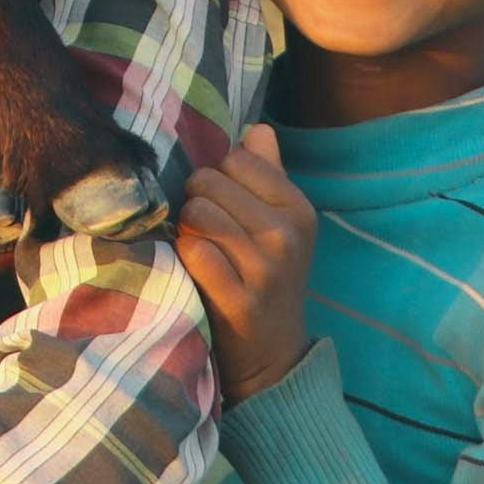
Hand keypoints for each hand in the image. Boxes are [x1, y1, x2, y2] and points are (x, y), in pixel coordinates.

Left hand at [178, 123, 316, 400]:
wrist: (273, 355)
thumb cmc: (267, 276)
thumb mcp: (281, 224)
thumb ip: (269, 173)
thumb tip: (258, 128)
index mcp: (298, 209)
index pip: (237, 158)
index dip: (219, 177)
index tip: (224, 203)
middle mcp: (287, 235)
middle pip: (209, 182)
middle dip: (197, 200)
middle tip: (206, 228)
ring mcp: (265, 270)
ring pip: (197, 213)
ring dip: (187, 228)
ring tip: (200, 247)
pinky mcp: (239, 300)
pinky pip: (193, 251)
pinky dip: (184, 256)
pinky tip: (195, 270)